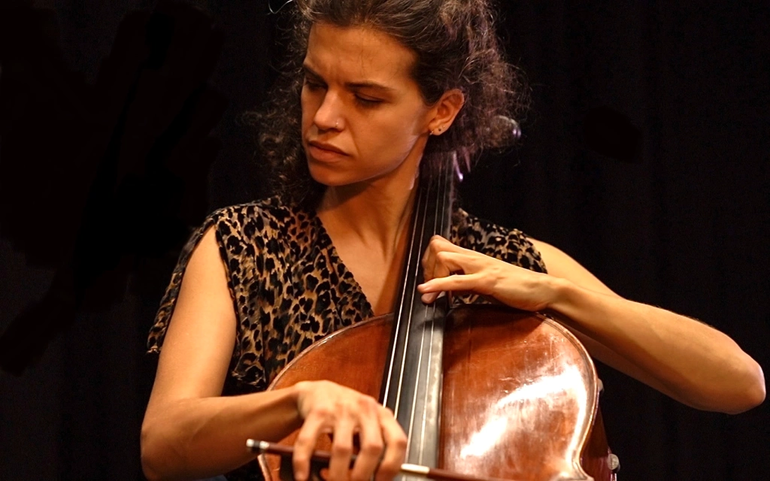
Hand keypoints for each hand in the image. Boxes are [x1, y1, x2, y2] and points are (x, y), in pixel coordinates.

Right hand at [293, 381, 406, 480]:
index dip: (392, 466)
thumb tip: (376, 478)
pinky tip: (303, 476)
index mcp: (382, 415)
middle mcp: (365, 409)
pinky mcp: (317, 411)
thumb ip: (376, 446)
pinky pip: (309, 441)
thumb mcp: (369, 425)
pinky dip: (304, 463)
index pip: (397, 442)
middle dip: (363, 475)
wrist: (318, 392)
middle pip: (372, 448)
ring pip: (342, 448)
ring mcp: (341, 409)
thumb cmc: (348, 414)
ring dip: (337, 474)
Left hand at [418, 235, 556, 311]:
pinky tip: (428, 291)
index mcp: (473, 257)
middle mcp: (474, 257)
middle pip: (437, 248)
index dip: (428, 262)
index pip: (439, 245)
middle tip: (429, 290)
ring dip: (431, 278)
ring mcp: (481, 267)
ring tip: (429, 296)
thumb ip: (466, 281)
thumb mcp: (484, 282)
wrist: (542, 289)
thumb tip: (446, 289)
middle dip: (427, 269)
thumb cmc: (514, 287)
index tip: (429, 282)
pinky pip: (458, 280)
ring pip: (444, 259)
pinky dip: (439, 285)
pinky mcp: (488, 281)